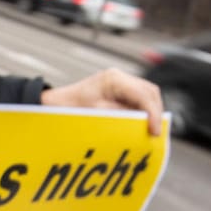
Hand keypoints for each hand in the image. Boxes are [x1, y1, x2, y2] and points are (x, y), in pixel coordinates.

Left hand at [41, 69, 164, 136]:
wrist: (54, 105)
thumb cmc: (70, 109)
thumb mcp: (98, 115)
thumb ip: (123, 118)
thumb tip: (143, 125)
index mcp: (114, 79)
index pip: (143, 95)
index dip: (153, 114)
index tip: (155, 132)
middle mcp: (119, 77)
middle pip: (150, 92)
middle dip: (155, 112)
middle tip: (155, 133)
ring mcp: (120, 82)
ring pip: (147, 95)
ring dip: (151, 112)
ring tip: (150, 131)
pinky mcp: (119, 91)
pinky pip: (138, 99)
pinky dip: (143, 112)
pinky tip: (141, 125)